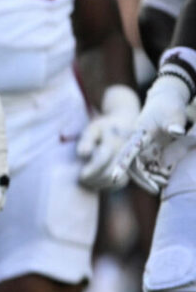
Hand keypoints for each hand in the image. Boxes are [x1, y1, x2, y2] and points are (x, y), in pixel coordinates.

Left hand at [78, 84, 140, 188]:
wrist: (126, 123)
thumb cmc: (104, 127)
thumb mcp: (93, 128)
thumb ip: (86, 140)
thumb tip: (82, 154)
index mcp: (115, 140)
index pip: (103, 159)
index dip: (92, 170)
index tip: (80, 176)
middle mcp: (125, 152)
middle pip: (111, 173)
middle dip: (94, 179)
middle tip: (81, 180)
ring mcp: (130, 161)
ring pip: (116, 180)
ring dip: (100, 184)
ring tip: (87, 181)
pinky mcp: (131, 168)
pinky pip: (120, 183)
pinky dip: (108, 186)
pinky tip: (96, 182)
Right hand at [115, 70, 192, 194]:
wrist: (166, 102)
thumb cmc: (168, 107)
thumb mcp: (172, 113)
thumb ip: (174, 123)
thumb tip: (177, 131)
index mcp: (139, 134)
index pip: (128, 151)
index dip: (121, 165)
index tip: (114, 178)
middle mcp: (139, 144)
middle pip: (134, 165)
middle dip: (143, 179)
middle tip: (156, 190)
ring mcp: (146, 148)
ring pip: (143, 168)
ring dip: (152, 178)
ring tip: (165, 183)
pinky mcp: (153, 151)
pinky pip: (152, 167)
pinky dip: (159, 174)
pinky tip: (167, 178)